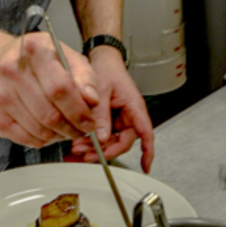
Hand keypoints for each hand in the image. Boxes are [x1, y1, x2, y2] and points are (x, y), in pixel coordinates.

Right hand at [0, 31, 99, 147]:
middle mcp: (12, 70)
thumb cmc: (35, 59)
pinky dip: (43, 140)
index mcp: (34, 49)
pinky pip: (27, 139)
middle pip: (50, 114)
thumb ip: (84, 75)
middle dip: (72, 128)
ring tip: (66, 127)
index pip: (60, 88)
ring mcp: (0, 94)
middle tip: (81, 128)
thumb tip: (92, 100)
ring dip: (59, 135)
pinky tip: (48, 128)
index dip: (79, 110)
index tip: (89, 120)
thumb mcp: (64, 54)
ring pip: (40, 130)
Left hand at [68, 46, 153, 172]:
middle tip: (86, 154)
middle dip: (105, 151)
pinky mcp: (109, 120)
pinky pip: (103, 135)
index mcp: (134, 107)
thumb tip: (101, 137)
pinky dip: (92, 140)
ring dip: (96, 147)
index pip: (146, 132)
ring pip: (111, 141)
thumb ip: (101, 113)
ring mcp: (119, 119)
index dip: (147, 152)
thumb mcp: (101, 89)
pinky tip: (80, 143)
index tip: (145, 167)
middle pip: (123, 142)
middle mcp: (129, 116)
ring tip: (78, 148)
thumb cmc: (107, 69)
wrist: (102, 60)